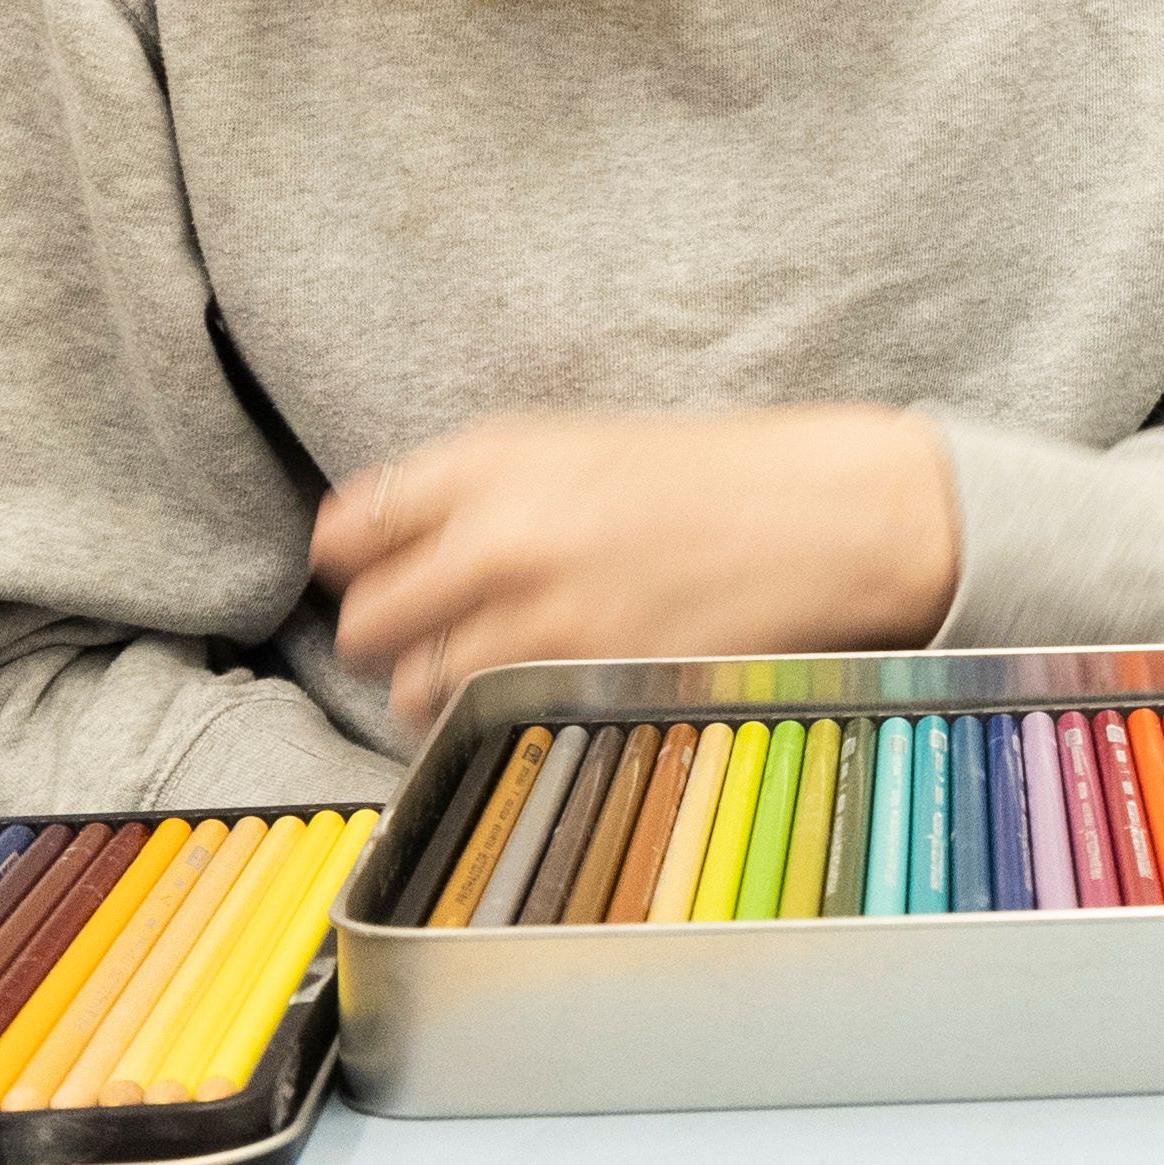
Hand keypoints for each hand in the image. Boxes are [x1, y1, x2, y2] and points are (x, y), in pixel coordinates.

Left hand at [310, 408, 959, 733]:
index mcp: (489, 460)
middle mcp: (499, 536)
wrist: (814, 516)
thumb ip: (468, 486)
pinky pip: (487, 720)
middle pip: (365, 619)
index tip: (364, 573)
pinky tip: (522, 690)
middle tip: (415, 632)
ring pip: (416, 686)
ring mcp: (540, 616)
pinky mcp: (582, 678)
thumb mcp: (568, 444)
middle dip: (383, 633)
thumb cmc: (700, 476)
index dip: (349, 561)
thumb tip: (381, 537)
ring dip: (430, 686)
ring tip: (474, 669)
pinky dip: (488, 717)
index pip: (350, 529)